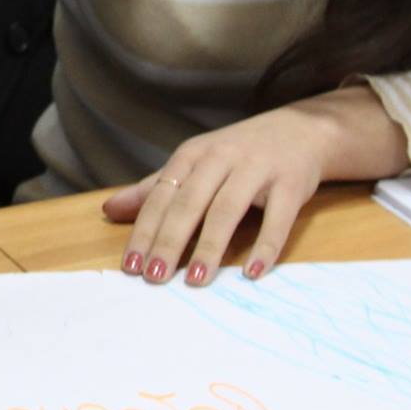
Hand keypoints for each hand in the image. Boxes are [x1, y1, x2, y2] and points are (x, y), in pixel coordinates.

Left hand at [101, 87, 407, 286]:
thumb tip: (108, 210)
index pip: (161, 196)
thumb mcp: (193, 163)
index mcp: (192, 155)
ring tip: (195, 279)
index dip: (144, 230)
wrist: (302, 130)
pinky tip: (252, 272)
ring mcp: (257, 169)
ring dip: (210, 246)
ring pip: (228, 210)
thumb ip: (154, 189)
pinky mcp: (290, 183)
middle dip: (169, 241)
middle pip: (189, 203)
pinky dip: (266, 246)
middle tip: (154, 277)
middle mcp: (221, 158)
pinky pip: (277, 218)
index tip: (130, 265)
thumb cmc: (238, 154)